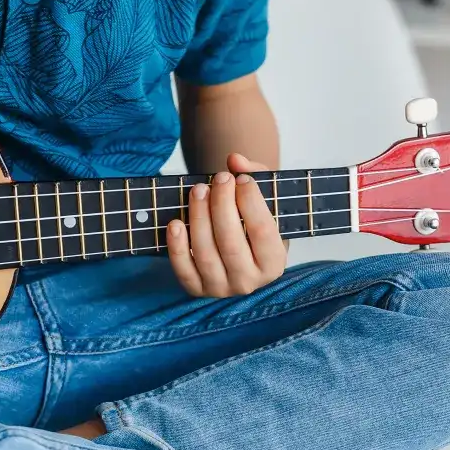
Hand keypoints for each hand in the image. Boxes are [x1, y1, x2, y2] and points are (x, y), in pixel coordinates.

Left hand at [167, 153, 285, 297]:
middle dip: (222, 205)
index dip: (252, 202)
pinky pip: (183, 269)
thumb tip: (234, 160)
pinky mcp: (197, 289)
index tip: (243, 179)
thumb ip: (256, 174)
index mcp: (274, 263)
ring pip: (205, 253)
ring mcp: (221, 288)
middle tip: (219, 178)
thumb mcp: (264, 199)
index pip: (263, 232)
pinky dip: (177, 246)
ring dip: (198, 217)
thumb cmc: (253, 220)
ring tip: (198, 190)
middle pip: (231, 242)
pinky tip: (175, 222)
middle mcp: (249, 282)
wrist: (236, 249)